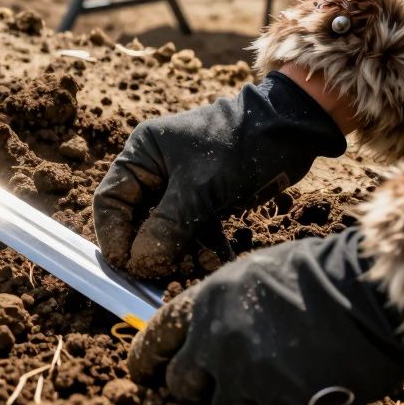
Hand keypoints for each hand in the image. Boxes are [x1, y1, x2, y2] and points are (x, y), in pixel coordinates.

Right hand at [93, 72, 345, 278]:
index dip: (113, 235)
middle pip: (137, 219)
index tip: (125, 266)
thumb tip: (139, 263)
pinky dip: (203, 247)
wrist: (292, 128)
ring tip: (193, 271)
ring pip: (167, 229)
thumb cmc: (239, 144)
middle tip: (158, 276)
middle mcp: (156, 168)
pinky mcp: (207, 197)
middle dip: (148, 250)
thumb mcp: (199, 187)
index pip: (111, 200)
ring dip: (179, 253)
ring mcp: (182, 184)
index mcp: (143, 153)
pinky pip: (194, 229)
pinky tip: (215, 261)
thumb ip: (166, 227)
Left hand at [128, 230, 403, 404]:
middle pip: (182, 385)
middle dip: (197, 388)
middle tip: (221, 386)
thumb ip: (223, 306)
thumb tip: (208, 331)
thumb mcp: (255, 273)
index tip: (142, 372)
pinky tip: (306, 398)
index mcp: (207, 302)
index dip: (145, 359)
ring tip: (277, 386)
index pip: (156, 337)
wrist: (372, 294)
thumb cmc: (323, 274)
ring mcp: (247, 377)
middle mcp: (217, 341)